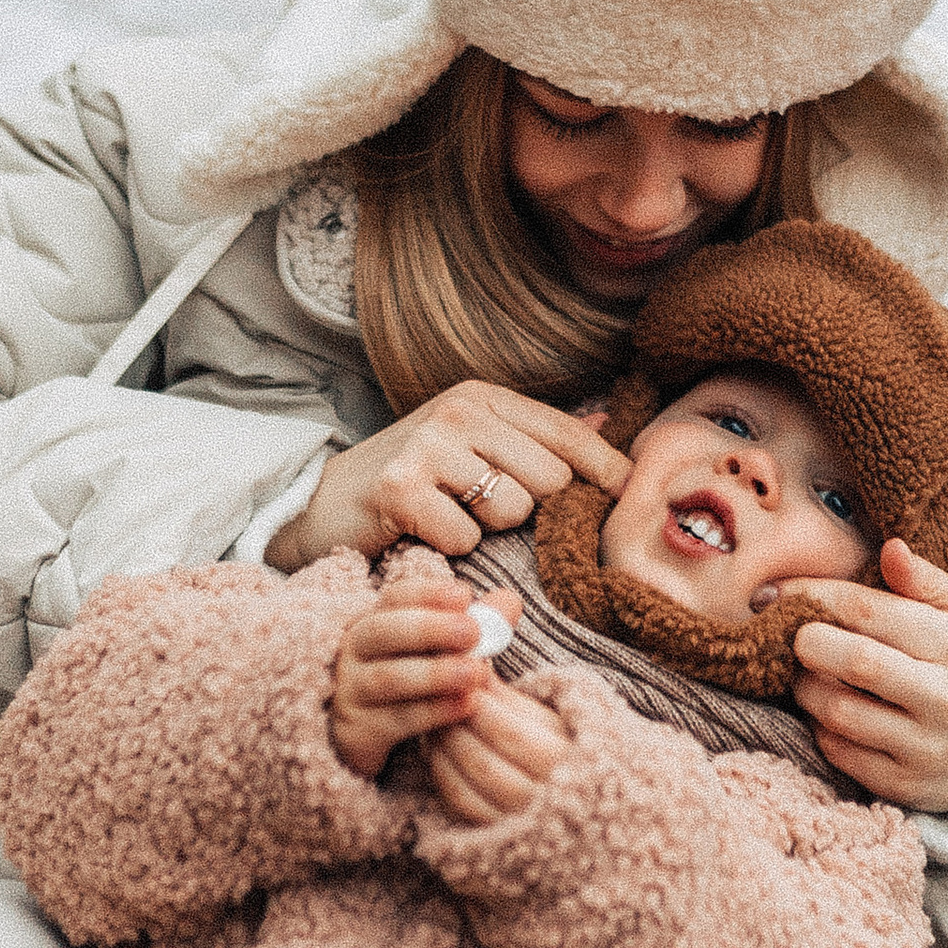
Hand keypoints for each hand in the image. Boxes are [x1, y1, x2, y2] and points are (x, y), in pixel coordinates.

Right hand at [269, 382, 628, 571]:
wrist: (321, 505)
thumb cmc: (410, 480)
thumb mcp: (471, 443)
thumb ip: (536, 436)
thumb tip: (606, 422)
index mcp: (483, 397)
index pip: (569, 435)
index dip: (606, 472)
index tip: (626, 500)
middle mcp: (458, 410)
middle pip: (550, 478)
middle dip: (535, 510)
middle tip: (494, 515)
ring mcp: (428, 445)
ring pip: (513, 508)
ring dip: (491, 531)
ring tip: (455, 519)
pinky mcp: (400, 487)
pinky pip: (467, 538)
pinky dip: (453, 549)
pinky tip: (427, 534)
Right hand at [330, 568, 493, 777]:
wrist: (372, 734)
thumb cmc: (415, 676)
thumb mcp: (444, 647)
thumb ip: (478, 622)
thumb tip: (509, 601)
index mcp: (378, 618)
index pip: (396, 596)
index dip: (429, 592)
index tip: (465, 595)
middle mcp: (356, 649)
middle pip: (383, 631)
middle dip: (430, 628)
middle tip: (472, 632)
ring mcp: (352, 689)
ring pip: (388, 677)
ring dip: (434, 674)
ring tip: (476, 673)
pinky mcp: (358, 729)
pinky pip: (394, 719)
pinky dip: (432, 712)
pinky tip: (465, 706)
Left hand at [426, 679, 573, 825]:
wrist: (580, 802)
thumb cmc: (564, 752)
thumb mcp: (549, 720)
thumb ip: (509, 697)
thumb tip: (473, 666)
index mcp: (563, 765)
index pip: (510, 734)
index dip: (479, 708)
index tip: (461, 686)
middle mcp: (540, 801)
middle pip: (482, 763)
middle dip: (454, 730)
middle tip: (438, 704)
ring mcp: (515, 824)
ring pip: (465, 788)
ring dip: (443, 752)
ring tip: (437, 727)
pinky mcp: (494, 836)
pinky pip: (459, 807)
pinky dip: (443, 777)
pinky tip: (440, 754)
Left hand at [790, 542, 947, 827]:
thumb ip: (926, 581)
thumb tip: (890, 548)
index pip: (869, 611)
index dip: (814, 595)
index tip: (778, 591)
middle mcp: (944, 698)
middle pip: (854, 662)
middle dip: (806, 641)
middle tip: (791, 634)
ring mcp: (924, 747)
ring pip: (839, 711)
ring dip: (805, 686)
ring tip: (805, 671)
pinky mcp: (903, 785)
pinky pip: (839, 753)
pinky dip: (819, 727)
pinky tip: (823, 710)